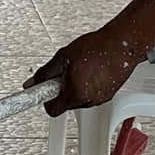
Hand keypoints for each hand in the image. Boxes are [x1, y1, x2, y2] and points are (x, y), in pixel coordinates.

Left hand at [29, 24, 144, 116]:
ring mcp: (100, 98)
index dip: (46, 100)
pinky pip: (92, 94)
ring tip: (81, 67)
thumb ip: (45, 73)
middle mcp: (88, 100)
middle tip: (65, 72)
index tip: (44, 92)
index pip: (52, 110)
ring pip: (80, 98)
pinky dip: (89, 85)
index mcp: (74, 93)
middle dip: (63, 90)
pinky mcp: (109, 94)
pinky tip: (92, 69)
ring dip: (76, 87)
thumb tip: (32, 83)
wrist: (122, 44)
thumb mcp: (63, 57)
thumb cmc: (97, 47)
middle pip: (66, 103)